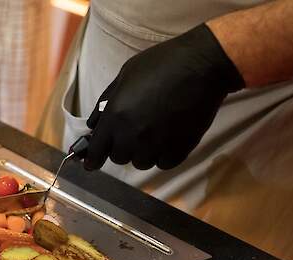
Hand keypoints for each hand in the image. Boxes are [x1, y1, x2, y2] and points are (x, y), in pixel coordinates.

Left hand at [83, 24, 244, 170]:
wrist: (202, 65)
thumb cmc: (161, 63)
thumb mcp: (125, 75)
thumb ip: (105, 101)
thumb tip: (93, 124)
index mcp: (115, 116)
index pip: (97, 150)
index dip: (92, 159)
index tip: (91, 164)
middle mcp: (133, 135)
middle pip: (119, 158)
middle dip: (121, 148)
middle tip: (132, 133)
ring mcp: (157, 144)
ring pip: (141, 162)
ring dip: (142, 153)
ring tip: (152, 134)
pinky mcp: (179, 148)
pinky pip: (163, 164)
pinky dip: (163, 155)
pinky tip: (167, 140)